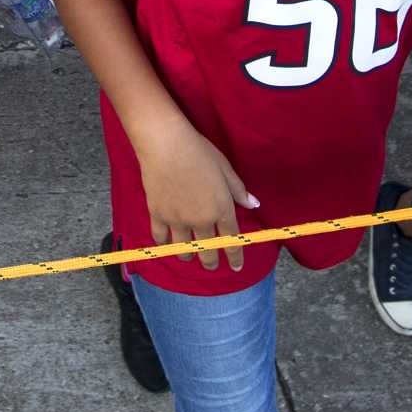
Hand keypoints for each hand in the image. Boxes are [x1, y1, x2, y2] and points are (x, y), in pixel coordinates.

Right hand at [134, 119, 258, 271]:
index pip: (231, 240)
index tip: (236, 267)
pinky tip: (167, 244)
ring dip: (188, 255)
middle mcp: (201, 220)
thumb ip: (239, 190)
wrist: (166, 145)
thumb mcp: (225, 168)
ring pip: (184, 249)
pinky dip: (165, 244)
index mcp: (221, 209)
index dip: (234, 256)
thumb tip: (254, 204)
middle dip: (211, 262)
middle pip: (207, 250)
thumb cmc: (200, 152)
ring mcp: (177, 220)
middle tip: (211, 265)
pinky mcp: (157, 215)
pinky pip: (161, 238)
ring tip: (189, 255)